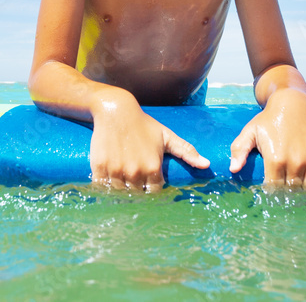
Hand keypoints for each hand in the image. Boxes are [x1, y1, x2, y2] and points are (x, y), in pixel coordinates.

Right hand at [90, 94, 209, 190]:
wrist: (115, 110)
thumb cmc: (143, 123)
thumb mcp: (166, 136)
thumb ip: (186, 151)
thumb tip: (206, 164)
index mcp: (152, 167)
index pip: (155, 192)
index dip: (153, 189)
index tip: (150, 185)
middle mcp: (134, 171)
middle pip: (137, 195)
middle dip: (138, 191)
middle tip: (136, 184)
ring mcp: (116, 170)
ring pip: (120, 193)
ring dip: (122, 191)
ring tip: (123, 184)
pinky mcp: (99, 167)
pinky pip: (102, 187)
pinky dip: (105, 187)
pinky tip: (109, 181)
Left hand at [229, 88, 305, 187]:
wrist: (292, 104)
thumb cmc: (268, 119)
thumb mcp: (250, 132)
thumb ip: (239, 150)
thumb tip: (233, 170)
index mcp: (275, 159)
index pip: (273, 189)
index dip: (270, 193)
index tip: (268, 192)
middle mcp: (295, 162)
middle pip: (290, 192)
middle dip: (285, 195)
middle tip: (282, 195)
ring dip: (301, 194)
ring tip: (295, 193)